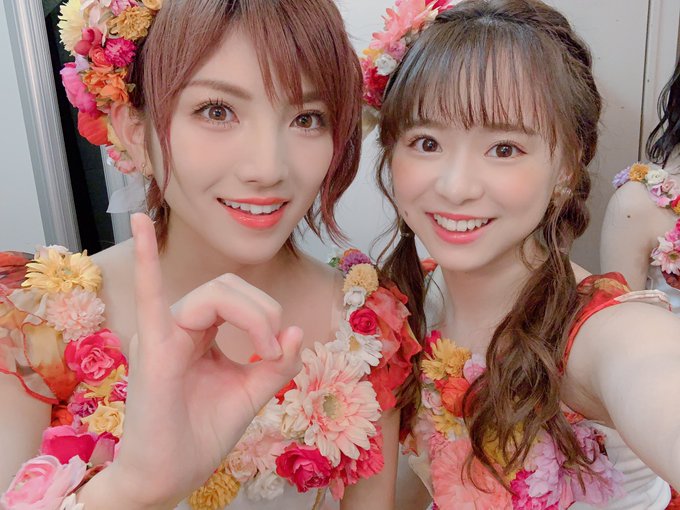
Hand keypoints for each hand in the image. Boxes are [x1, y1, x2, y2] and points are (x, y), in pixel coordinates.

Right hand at [99, 213, 302, 506]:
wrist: (169, 477)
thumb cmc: (201, 436)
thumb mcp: (250, 394)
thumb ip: (275, 363)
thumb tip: (297, 329)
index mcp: (198, 333)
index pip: (237, 296)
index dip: (265, 315)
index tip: (278, 352)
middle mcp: (177, 325)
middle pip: (229, 287)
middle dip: (264, 312)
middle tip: (272, 351)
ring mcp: (162, 332)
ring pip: (215, 293)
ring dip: (252, 314)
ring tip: (263, 350)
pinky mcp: (154, 348)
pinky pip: (150, 294)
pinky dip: (144, 257)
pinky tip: (137, 224)